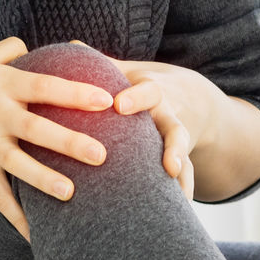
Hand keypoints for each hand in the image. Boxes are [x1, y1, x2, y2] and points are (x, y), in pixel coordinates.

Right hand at [0, 37, 113, 242]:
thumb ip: (6, 51)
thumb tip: (30, 45)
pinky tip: (36, 235)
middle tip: (102, 154)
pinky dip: (16, 217)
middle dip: (69, 142)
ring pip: (17, 165)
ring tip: (71, 194)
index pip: (44, 85)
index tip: (105, 100)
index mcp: (0, 82)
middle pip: (36, 128)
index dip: (74, 92)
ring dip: (44, 180)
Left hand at [69, 40, 221, 200]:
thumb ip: (102, 63)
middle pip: (177, 130)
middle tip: (169, 165)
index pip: (149, 92)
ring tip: (180, 198)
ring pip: (186, 161)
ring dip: (184, 179)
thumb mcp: (128, 70)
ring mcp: (177, 141)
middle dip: (174, 147)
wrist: (189, 98)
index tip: (119, 105)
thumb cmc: (141, 87)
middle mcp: (169, 118)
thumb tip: (70, 46)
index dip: (136, 98)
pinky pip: (186, 179)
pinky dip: (183, 194)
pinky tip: (178, 213)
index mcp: (153, 94)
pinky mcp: (180, 161)